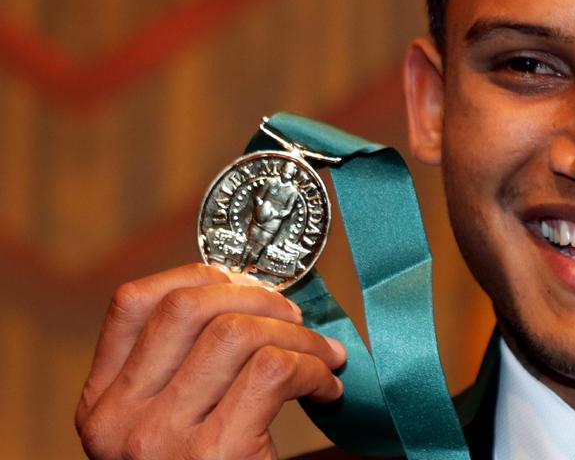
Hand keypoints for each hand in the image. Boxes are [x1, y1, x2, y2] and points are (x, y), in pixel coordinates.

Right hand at [75, 264, 345, 458]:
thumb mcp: (172, 425)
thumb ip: (187, 368)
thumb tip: (252, 291)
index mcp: (103, 404)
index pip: (134, 303)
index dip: (200, 276)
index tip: (249, 284)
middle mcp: (119, 422)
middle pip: (190, 307)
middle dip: (259, 297)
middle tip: (298, 320)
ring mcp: (161, 440)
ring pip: (237, 333)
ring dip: (300, 336)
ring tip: (324, 359)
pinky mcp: (215, 456)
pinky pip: (273, 371)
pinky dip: (314, 369)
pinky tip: (327, 390)